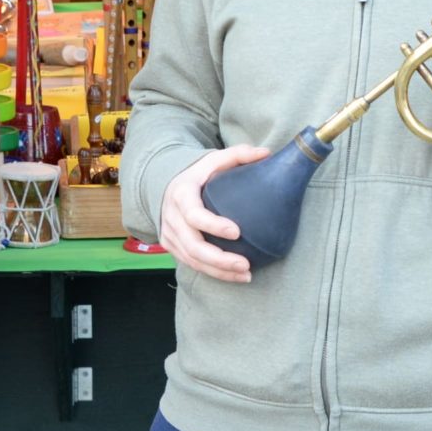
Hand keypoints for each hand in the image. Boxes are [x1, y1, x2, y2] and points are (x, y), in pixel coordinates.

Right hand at [159, 145, 267, 283]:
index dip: (213, 225)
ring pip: (192, 259)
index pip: (194, 214)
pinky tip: (234, 276)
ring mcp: (170, 234)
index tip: (237, 232)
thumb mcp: (213, 160)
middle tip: (245, 264)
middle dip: (219, 259)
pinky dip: (213, 273)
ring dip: (219, 271)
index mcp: (181, 194)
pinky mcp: (171, 246)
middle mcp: (172, 217)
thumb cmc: (196, 174)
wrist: (164, 185)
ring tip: (246, 274)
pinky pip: (191, 264)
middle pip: (193, 245)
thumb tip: (267, 154)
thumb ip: (239, 155)